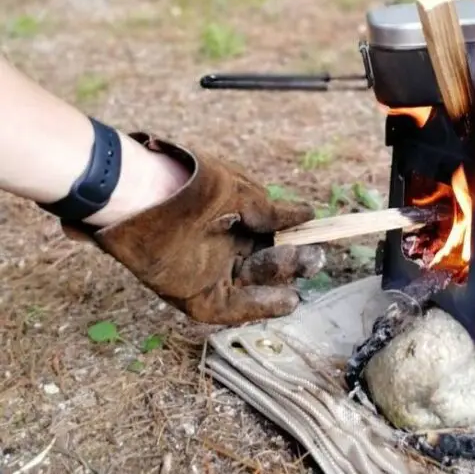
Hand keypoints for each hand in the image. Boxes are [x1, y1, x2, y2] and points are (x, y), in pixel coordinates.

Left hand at [65, 133, 324, 323]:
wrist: (138, 196)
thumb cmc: (188, 187)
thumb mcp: (238, 192)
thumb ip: (270, 211)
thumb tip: (306, 215)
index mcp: (230, 218)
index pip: (269, 233)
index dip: (293, 238)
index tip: (316, 237)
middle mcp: (220, 245)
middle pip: (263, 260)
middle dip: (291, 262)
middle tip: (316, 262)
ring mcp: (207, 270)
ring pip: (251, 283)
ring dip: (278, 283)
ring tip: (305, 281)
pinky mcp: (194, 293)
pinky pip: (233, 306)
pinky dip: (260, 306)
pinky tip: (286, 302)